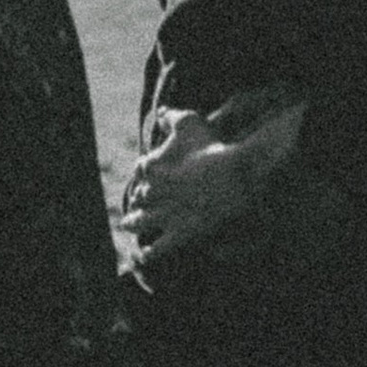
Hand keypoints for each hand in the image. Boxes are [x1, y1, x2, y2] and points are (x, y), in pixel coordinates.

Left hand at [122, 86, 305, 269]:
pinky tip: (143, 254)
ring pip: (137, 224)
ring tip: (130, 225)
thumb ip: (171, 116)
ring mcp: (164, 215)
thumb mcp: (190, 121)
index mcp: (151, 167)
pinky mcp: (178, 235)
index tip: (151, 176)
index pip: (141, 171)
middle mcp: (152, 193)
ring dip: (133, 224)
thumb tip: (160, 111)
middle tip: (140, 203)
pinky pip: (154, 251)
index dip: (146, 174)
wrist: (236, 174)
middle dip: (139, 200)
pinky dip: (146, 254)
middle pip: (138, 198)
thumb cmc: (214, 146)